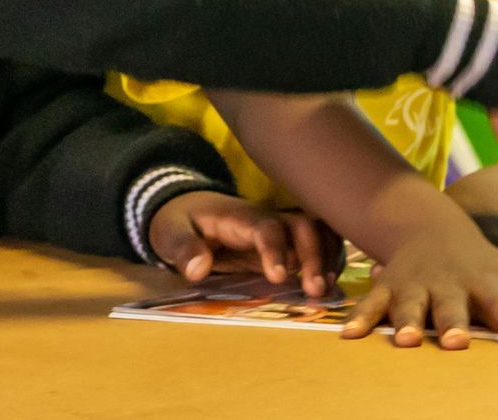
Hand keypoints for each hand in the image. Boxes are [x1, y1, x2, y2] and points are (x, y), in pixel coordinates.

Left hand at [146, 191, 341, 296]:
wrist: (186, 207)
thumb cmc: (178, 221)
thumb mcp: (169, 233)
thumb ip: (182, 248)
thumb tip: (199, 269)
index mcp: (238, 217)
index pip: (266, 226)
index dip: (276, 249)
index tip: (278, 277)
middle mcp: (265, 219)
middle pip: (302, 224)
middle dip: (313, 254)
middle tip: (315, 289)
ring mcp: (278, 229)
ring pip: (316, 229)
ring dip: (327, 255)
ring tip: (327, 288)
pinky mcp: (283, 243)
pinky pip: (315, 242)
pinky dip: (328, 257)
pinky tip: (329, 282)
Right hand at [340, 220, 497, 348]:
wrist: (430, 227)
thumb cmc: (481, 261)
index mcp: (482, 283)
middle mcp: (448, 285)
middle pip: (452, 307)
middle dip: (453, 324)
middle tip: (456, 342)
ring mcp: (416, 286)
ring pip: (411, 305)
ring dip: (408, 321)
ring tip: (406, 340)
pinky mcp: (389, 288)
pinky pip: (373, 304)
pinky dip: (361, 318)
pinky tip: (350, 335)